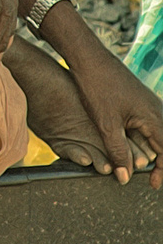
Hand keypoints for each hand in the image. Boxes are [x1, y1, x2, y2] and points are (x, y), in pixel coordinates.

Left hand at [71, 48, 162, 189]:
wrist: (88, 57)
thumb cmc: (97, 87)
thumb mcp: (106, 124)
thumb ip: (117, 152)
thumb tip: (125, 178)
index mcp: (153, 117)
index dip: (162, 171)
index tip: (153, 185)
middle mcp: (155, 109)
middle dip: (159, 162)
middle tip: (150, 179)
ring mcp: (147, 103)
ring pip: (156, 133)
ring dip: (150, 150)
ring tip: (140, 166)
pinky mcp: (138, 100)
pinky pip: (147, 123)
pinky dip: (142, 138)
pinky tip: (130, 145)